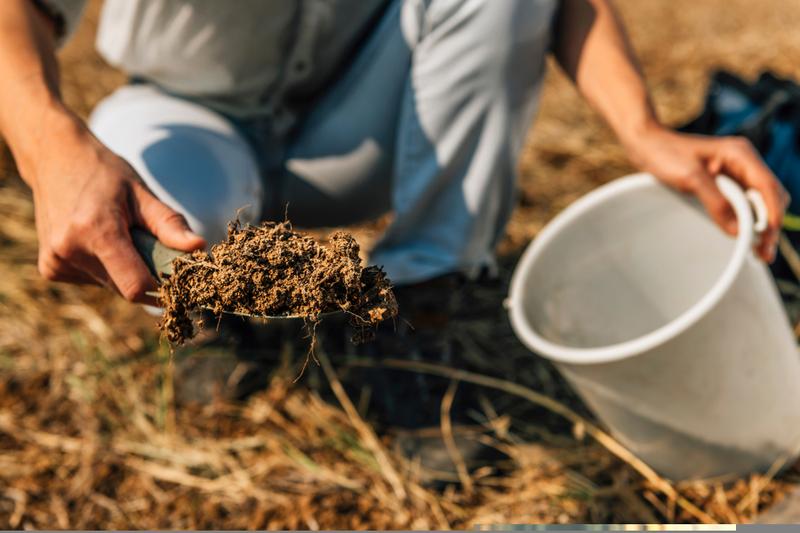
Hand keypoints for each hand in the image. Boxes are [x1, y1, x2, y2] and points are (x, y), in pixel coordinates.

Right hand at [24, 113, 205, 301]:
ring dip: (122, 270)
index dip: (161, 289)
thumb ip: (170, 225)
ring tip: (115, 233)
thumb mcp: (141, 193)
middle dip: (144, 273)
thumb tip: (199, 247)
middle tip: (144, 243)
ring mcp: (55, 262)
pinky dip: (104, 267)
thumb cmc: (104, 172)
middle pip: (125, 288)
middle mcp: (69, 251)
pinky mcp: (49, 268)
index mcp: (95, 231)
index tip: (177, 280)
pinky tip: (96, 240)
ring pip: (110, 286)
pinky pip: (92, 281)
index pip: (135, 287)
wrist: (54, 158)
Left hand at [623, 126, 788, 261]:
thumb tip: (738, 230)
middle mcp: (743, 162)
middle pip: (770, 196)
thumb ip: (716, 202)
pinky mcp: (725, 182)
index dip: (772, 214)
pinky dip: (746, 219)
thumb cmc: (666, 154)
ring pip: (760, 202)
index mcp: (740, 154)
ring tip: (758, 251)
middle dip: (770, 223)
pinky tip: (744, 236)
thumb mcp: (691, 179)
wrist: (647, 145)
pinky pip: (744, 203)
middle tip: (763, 253)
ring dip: (760, 224)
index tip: (768, 237)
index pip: (768, 186)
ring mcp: (735, 172)